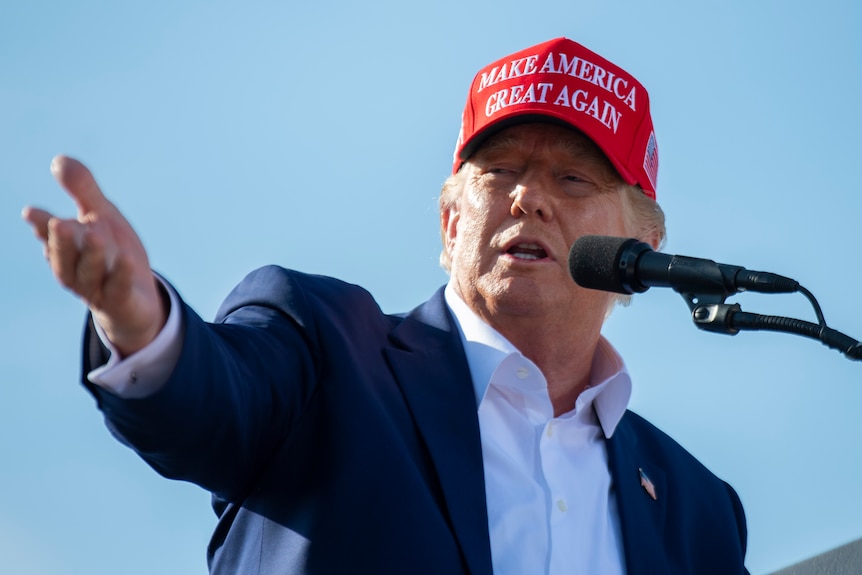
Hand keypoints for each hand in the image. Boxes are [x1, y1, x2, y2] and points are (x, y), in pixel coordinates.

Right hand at [22, 156, 166, 356]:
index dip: (42, 225)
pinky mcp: (119, 302)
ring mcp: (97, 289)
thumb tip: (58, 159)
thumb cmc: (114, 253)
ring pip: (89, 274)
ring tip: (97, 235)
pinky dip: (120, 277)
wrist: (138, 298)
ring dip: (92, 255)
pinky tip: (126, 261)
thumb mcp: (102, 216)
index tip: (33, 212)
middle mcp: (76, 270)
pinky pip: (118, 291)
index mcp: (68, 248)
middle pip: (65, 257)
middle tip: (60, 224)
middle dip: (62, 242)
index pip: (51, 236)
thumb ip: (83, 191)